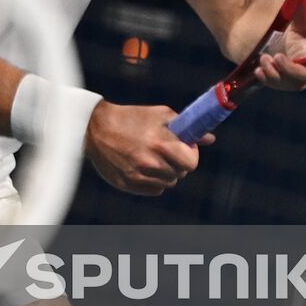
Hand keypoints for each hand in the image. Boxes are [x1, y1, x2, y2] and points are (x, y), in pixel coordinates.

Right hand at [84, 99, 210, 195]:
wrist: (95, 127)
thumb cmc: (131, 117)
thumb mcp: (160, 115)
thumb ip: (187, 127)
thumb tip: (210, 139)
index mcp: (160, 144)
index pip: (191, 163)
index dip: (190, 155)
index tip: (183, 147)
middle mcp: (150, 163)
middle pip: (180, 174)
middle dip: (177, 162)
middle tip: (164, 150)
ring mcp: (138, 176)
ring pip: (168, 183)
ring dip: (164, 172)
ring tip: (150, 156)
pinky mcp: (128, 185)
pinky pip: (154, 190)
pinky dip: (152, 181)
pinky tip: (141, 165)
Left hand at [255, 0, 305, 92]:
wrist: (257, 18)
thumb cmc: (284, 7)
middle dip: (297, 70)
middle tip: (278, 57)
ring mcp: (299, 69)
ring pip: (296, 81)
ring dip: (281, 74)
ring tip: (264, 60)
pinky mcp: (282, 76)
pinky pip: (281, 84)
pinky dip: (271, 79)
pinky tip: (260, 69)